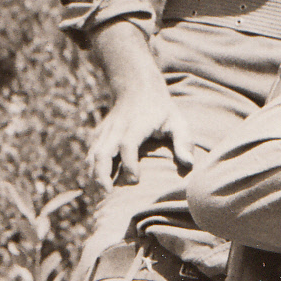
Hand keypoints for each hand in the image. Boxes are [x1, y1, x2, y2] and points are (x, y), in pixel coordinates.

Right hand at [89, 70, 195, 187]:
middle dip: (102, 174)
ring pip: (93, 154)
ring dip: (94, 175)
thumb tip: (189, 164)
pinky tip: (97, 184)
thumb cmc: (161, 110)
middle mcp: (117, 128)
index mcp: (136, 125)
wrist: (136, 86)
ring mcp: (106, 131)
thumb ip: (184, 142)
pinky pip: (91, 153)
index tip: (135, 180)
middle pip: (103, 152)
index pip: (128, 144)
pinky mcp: (99, 135)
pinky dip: (91, 169)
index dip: (129, 163)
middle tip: (108, 194)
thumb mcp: (177, 121)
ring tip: (101, 193)